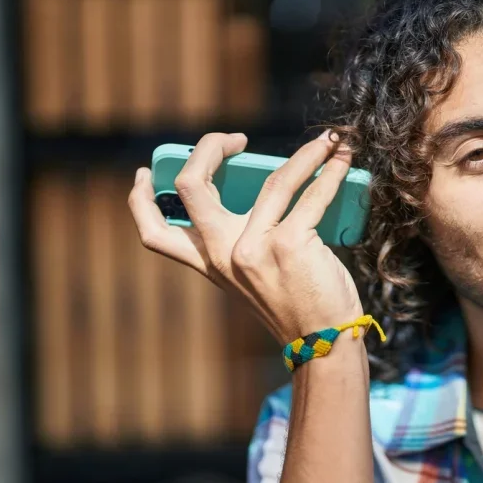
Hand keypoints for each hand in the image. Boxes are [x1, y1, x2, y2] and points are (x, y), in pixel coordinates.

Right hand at [128, 131, 363, 346]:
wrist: (324, 343)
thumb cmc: (299, 304)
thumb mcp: (255, 276)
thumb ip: (247, 240)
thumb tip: (269, 184)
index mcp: (211, 263)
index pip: (156, 233)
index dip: (140, 199)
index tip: (147, 172)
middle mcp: (224, 254)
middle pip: (191, 186)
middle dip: (208, 148)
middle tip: (236, 139)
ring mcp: (254, 248)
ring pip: (273, 179)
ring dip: (306, 154)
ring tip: (327, 142)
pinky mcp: (289, 244)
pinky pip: (311, 194)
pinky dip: (330, 172)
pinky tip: (342, 161)